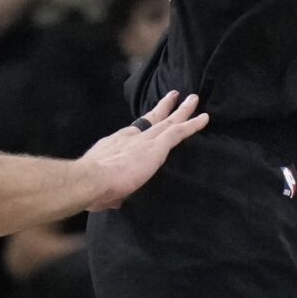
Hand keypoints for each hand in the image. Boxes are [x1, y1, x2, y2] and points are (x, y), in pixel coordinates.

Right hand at [77, 93, 207, 208]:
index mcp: (116, 145)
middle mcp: (131, 137)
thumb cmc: (93, 187)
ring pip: (169, 122)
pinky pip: (179, 132)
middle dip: (164, 107)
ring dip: (183, 111)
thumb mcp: (103, 188)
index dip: (145, 124)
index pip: (135, 132)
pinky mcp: (157, 146)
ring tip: (194, 100)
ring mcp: (145, 140)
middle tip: (175, 96)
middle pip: (153, 119)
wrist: (92, 179)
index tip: (152, 117)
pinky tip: (204, 118)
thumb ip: (113, 194)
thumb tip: (114, 201)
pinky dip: (192, 125)